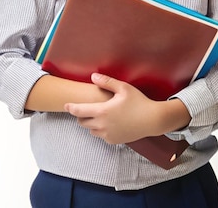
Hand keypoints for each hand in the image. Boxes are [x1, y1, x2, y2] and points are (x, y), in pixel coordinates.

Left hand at [64, 73, 190, 144]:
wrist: (152, 119)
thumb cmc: (138, 101)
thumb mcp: (123, 88)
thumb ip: (107, 82)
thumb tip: (93, 76)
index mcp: (102, 111)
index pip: (79, 111)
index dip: (71, 108)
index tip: (66, 105)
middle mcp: (102, 125)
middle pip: (83, 122)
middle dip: (82, 115)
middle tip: (88, 108)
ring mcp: (107, 134)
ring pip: (91, 130)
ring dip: (92, 123)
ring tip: (101, 114)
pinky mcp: (113, 140)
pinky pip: (101, 136)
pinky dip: (102, 129)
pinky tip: (111, 122)